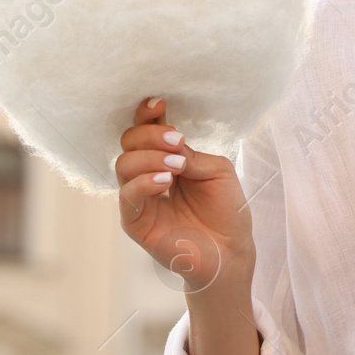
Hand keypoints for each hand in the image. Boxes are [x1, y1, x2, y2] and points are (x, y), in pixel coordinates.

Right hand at [116, 96, 252, 290]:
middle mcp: (148, 175)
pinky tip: (165, 180)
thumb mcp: (217, 170)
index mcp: (166, 159)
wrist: (232, 250)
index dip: (147, 115)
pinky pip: (127, 196)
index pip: (146, 131)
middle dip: (150, 135)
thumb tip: (170, 142)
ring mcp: (140, 199)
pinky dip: (143, 182)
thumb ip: (191, 154)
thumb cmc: (227, 210)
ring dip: (149, 157)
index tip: (160, 104)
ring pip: (123, 165)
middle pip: (128, 143)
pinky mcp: (136, 222)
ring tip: (177, 165)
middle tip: (177, 142)